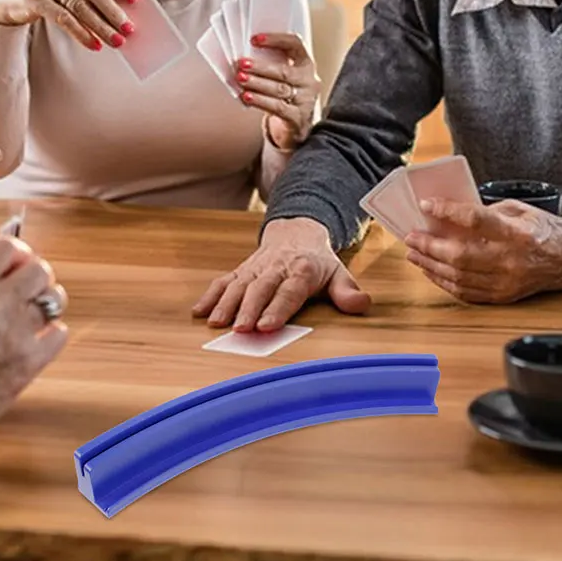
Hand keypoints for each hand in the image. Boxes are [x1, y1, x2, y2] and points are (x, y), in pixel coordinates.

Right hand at [0, 237, 68, 453]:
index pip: (7, 248)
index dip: (15, 252)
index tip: (13, 263)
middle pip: (39, 269)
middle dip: (35, 275)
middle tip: (26, 288)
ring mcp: (16, 333)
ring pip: (55, 298)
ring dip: (47, 302)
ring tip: (34, 311)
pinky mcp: (31, 361)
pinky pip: (60, 332)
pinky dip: (52, 334)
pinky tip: (36, 339)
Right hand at [191, 217, 369, 331]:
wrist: (297, 231)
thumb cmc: (318, 261)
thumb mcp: (339, 273)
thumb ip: (347, 292)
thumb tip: (362, 304)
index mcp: (302, 270)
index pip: (289, 291)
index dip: (277, 308)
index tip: (266, 326)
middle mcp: (276, 268)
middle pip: (260, 289)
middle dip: (248, 309)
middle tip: (240, 329)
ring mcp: (256, 268)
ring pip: (239, 285)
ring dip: (226, 304)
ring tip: (216, 324)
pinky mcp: (241, 270)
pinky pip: (223, 281)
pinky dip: (210, 295)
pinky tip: (199, 312)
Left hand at [236, 33, 321, 150]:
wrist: (295, 126)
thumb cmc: (285, 96)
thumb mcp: (282, 78)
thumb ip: (270, 65)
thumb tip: (243, 56)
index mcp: (305, 64)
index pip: (295, 45)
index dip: (276, 40)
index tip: (255, 39)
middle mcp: (309, 81)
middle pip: (285, 71)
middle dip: (261, 67)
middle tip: (242, 63)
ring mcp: (305, 100)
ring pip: (280, 89)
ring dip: (257, 83)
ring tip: (241, 79)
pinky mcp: (298, 118)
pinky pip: (278, 108)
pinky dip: (261, 101)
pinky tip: (247, 97)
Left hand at [404, 199, 561, 303]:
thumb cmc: (546, 230)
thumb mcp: (520, 209)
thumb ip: (487, 211)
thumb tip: (453, 214)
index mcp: (516, 233)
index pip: (474, 221)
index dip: (447, 212)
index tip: (426, 206)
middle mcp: (510, 260)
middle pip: (459, 255)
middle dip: (429, 246)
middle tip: (411, 237)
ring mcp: (506, 282)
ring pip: (458, 277)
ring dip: (431, 266)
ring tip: (414, 254)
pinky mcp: (503, 297)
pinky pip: (467, 293)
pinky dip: (445, 283)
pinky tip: (433, 272)